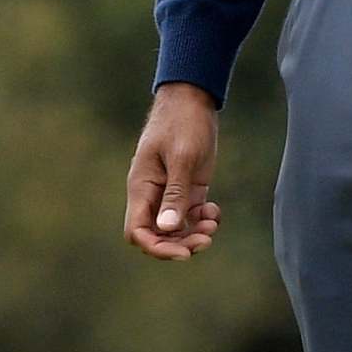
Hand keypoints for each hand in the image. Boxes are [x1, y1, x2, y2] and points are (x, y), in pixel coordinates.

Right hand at [125, 82, 221, 261]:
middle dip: (180, 244)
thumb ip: (174, 194)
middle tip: (206, 239)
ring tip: (212, 223)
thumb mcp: (181, 158)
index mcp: (141, 187)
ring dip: (193, 234)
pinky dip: (202, 220)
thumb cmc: (182, 123)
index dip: (157, 247)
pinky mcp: (187, 187)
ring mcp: (169, 192)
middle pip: (157, 235)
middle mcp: (152, 194)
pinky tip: (214, 211)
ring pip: (175, 229)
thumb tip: (167, 229)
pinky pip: (190, 216)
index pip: (137, 231)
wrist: (191, 99)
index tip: (183, 252)